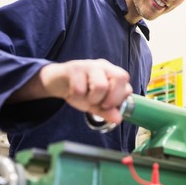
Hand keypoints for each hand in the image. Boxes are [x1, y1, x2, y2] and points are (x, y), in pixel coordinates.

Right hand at [10, 59, 132, 123]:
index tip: (107, 107)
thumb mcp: (95, 104)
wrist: (57, 82)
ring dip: (93, 99)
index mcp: (113, 73)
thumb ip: (107, 111)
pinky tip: (74, 92)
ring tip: (86, 98)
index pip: (127, 86)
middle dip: (111, 98)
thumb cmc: (81, 90)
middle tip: (100, 104)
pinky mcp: (74, 68)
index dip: (119, 101)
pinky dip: (77, 96)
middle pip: (121, 77)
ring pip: (101, 86)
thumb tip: (118, 119)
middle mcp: (104, 66)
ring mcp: (90, 65)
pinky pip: (80, 89)